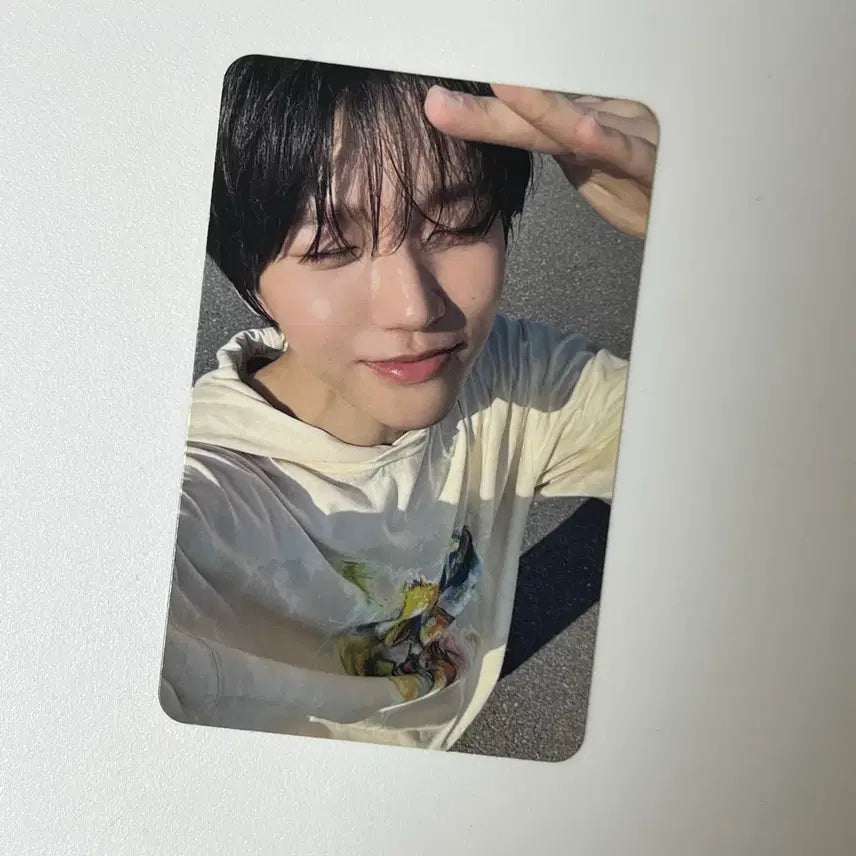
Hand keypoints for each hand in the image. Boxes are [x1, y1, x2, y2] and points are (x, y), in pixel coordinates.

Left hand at [424, 84, 657, 238]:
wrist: (695, 206)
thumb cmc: (645, 185)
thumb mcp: (596, 174)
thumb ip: (565, 152)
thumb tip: (526, 131)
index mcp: (575, 135)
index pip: (519, 126)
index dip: (477, 119)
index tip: (434, 108)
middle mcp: (596, 127)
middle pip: (536, 118)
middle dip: (486, 115)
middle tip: (436, 104)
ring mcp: (625, 140)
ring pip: (579, 123)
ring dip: (542, 107)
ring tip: (503, 88)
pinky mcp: (653, 164)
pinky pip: (630, 153)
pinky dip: (608, 141)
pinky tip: (582, 132)